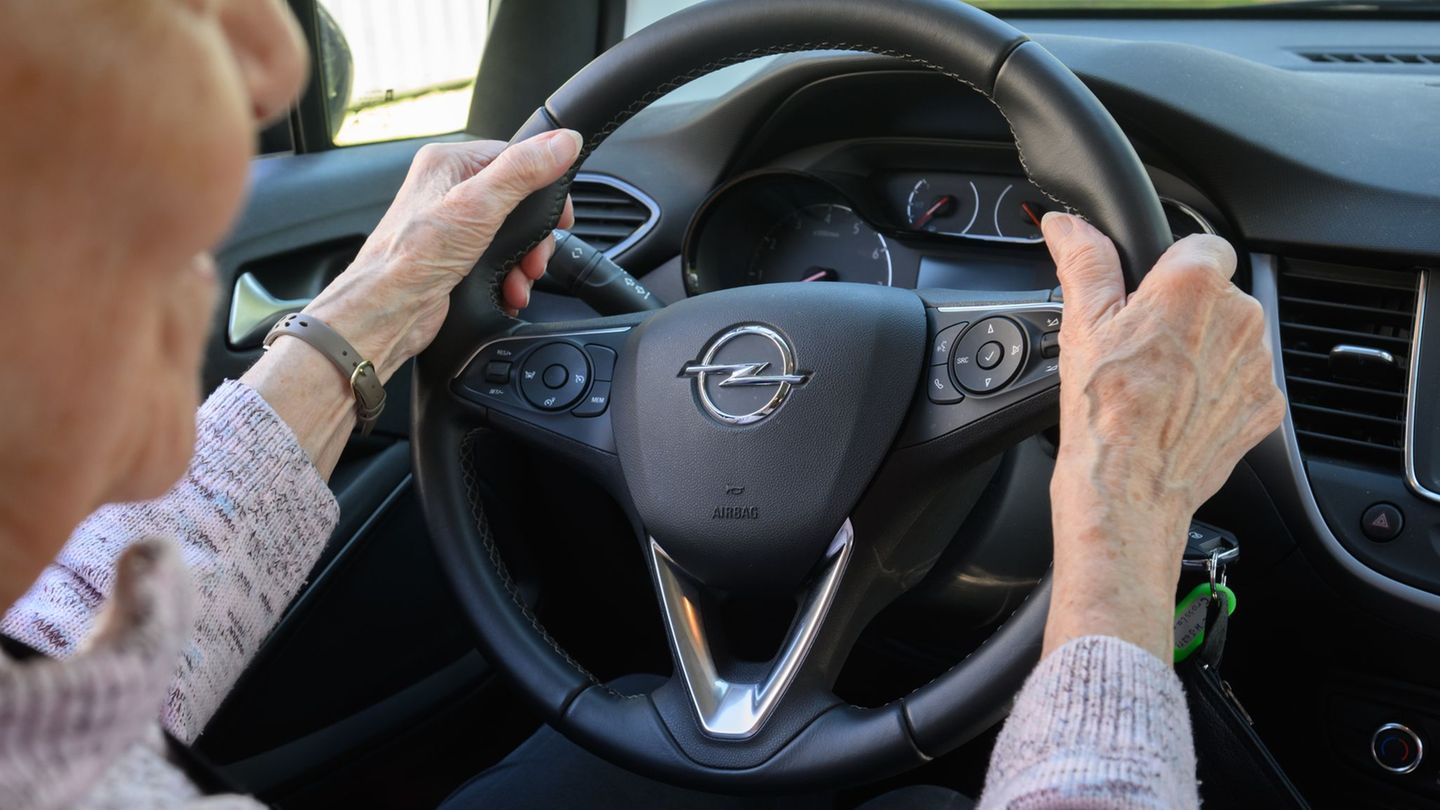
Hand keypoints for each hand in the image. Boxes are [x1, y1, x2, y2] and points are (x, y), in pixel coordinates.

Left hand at [303, 130, 582, 379]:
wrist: (386, 313)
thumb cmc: (412, 259)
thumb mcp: (478, 206)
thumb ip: (522, 171)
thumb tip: (563, 142)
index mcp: (448, 163)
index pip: (514, 158)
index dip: (543, 187)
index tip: (559, 214)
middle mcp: (448, 190)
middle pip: (517, 200)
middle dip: (534, 235)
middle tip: (537, 255)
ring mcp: (452, 226)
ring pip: (510, 234)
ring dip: (524, 261)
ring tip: (522, 279)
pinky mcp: (456, 257)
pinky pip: (498, 259)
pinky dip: (509, 277)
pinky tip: (508, 291)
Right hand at [1039, 212, 1285, 661]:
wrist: (1128, 491)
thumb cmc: (1102, 412)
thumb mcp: (1082, 324)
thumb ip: (1083, 261)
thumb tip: (1068, 224)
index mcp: (1194, 285)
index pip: (1202, 245)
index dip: (1171, 267)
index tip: (1148, 295)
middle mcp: (1240, 317)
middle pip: (1217, 294)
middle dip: (1184, 314)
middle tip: (1141, 348)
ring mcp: (1258, 365)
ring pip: (1232, 338)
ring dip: (1204, 351)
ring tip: (1158, 384)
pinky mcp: (1266, 406)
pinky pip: (1243, 382)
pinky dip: (1217, 392)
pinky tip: (1179, 410)